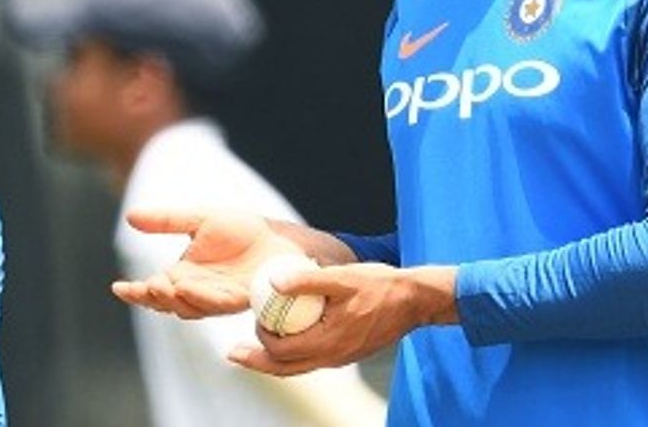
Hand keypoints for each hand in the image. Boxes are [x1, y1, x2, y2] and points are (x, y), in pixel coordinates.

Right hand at [110, 209, 306, 318]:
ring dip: (178, 299)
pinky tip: (192, 288)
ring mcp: (219, 298)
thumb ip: (166, 221)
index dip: (135, 292)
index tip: (117, 288)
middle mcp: (197, 292)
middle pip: (169, 303)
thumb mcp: (199, 219)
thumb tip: (129, 216)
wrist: (275, 235)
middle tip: (146, 286)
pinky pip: (222, 302)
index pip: (153, 289)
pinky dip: (205, 297)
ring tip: (165, 286)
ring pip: (193, 307)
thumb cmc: (239, 230)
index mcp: (182, 276)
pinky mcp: (243, 297)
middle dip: (156, 297)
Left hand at [228, 263, 457, 376]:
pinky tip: (287, 338)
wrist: (414, 299)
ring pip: (298, 368)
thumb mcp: (342, 277)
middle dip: (256, 360)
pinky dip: (293, 354)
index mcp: (328, 342)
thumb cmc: (380, 286)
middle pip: (284, 369)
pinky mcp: (346, 353)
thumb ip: (307, 280)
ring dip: (273, 360)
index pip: (281, 351)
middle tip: (233, 352)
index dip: (260, 338)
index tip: (254, 318)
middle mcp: (332, 357)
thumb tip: (273, 281)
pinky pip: (312, 360)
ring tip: (251, 352)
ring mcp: (340, 358)